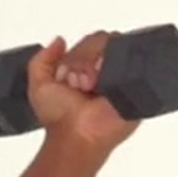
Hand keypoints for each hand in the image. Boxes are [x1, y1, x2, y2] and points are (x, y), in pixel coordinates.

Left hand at [27, 31, 140, 158]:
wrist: (75, 136)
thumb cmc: (58, 116)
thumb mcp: (39, 85)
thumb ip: (42, 60)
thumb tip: (60, 40)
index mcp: (86, 67)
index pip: (89, 42)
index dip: (76, 55)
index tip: (65, 77)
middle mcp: (106, 70)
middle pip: (104, 42)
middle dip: (85, 60)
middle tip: (79, 85)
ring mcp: (122, 77)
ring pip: (118, 50)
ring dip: (100, 66)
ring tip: (91, 88)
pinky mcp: (137, 87)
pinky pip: (136, 65)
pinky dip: (120, 70)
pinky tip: (106, 86)